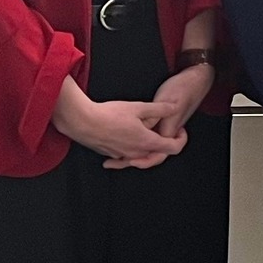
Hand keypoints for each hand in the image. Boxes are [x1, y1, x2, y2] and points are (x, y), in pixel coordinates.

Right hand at [51, 81, 184, 166]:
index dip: (181, 139)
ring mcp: (123, 156)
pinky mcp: (111, 155)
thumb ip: (160, 108)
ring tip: (140, 125)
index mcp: (147, 142)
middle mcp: (137, 154)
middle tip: (159, 124)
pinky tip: (125, 133)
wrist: (81, 122)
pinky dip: (130, 145)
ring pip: (142, 153)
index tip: (180, 129)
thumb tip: (175, 107)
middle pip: (158, 151)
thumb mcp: (138, 107)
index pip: (174, 148)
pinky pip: (127, 154)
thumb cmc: (109, 114)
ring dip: (145, 142)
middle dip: (162, 139)